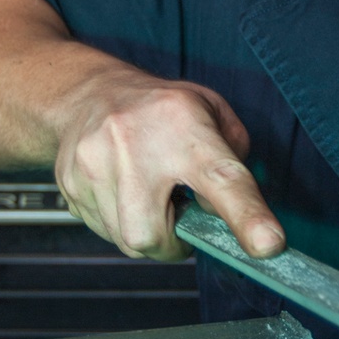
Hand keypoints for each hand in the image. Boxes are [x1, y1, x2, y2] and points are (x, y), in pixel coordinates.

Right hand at [54, 68, 283, 261]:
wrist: (89, 94)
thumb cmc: (160, 109)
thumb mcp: (212, 114)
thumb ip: (234, 160)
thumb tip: (238, 212)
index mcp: (184, 126)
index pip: (221, 178)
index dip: (247, 217)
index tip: (268, 244)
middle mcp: (134, 144)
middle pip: (153, 235)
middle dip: (171, 241)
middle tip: (177, 214)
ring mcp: (94, 165)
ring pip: (127, 241)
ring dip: (147, 231)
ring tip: (148, 196)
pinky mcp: (71, 186)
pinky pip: (104, 232)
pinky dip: (121, 224)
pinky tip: (124, 193)